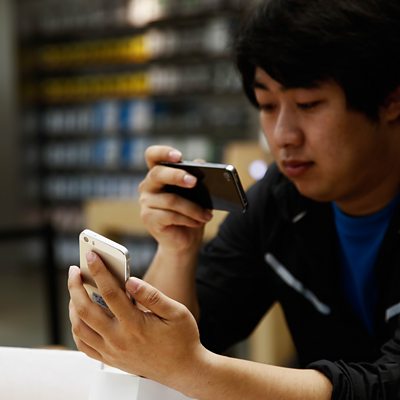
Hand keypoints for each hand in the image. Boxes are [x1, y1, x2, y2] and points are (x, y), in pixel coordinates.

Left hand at [68, 252, 206, 390]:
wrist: (183, 370)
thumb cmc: (182, 339)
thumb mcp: (176, 312)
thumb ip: (152, 296)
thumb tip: (132, 281)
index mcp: (136, 325)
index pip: (111, 292)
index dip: (100, 271)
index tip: (92, 257)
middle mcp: (119, 339)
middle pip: (86, 309)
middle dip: (76, 286)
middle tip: (74, 271)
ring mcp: (112, 351)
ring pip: (80, 328)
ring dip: (72, 306)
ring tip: (75, 290)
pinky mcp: (110, 360)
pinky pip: (83, 345)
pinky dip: (77, 328)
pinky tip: (80, 316)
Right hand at [139, 145, 212, 252]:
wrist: (184, 240)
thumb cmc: (190, 213)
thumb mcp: (197, 194)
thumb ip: (197, 177)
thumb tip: (200, 163)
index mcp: (159, 173)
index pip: (153, 155)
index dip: (163, 152)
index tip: (178, 156)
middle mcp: (148, 185)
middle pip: (158, 174)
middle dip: (177, 176)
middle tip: (194, 182)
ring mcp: (145, 202)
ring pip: (170, 200)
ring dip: (193, 208)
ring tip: (207, 215)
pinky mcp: (148, 218)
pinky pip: (170, 216)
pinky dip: (188, 219)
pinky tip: (198, 222)